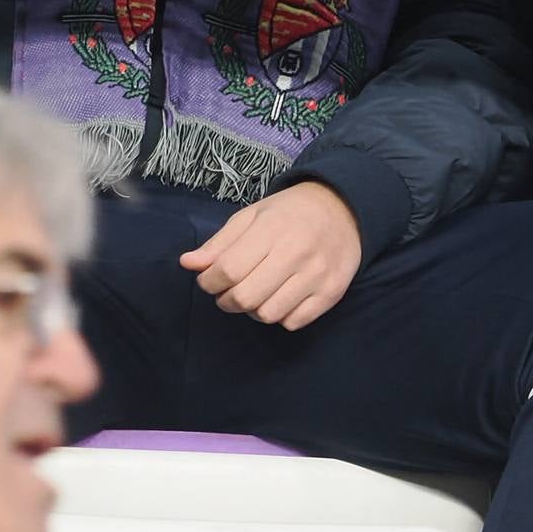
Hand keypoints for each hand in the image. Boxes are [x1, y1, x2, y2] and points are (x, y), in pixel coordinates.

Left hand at [181, 181, 362, 330]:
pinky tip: (280, 297)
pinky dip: (280, 316)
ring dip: (253, 310)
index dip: (209, 282)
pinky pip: (293, 322)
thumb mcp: (251, 217)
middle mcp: (297, 252)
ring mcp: (317, 275)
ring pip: (268, 314)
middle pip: (245, 298)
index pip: (228, 270)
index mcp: (272, 228)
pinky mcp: (332, 293)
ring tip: (256, 294)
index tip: (210, 280)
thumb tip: (188, 264)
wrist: (344, 209)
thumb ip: (219, 243)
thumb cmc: (289, 213)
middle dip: (226, 301)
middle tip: (229, 292)